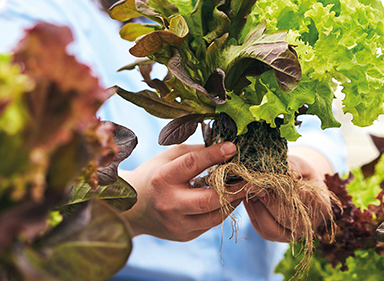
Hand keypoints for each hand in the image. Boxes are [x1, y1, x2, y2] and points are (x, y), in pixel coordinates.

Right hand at [120, 142, 244, 241]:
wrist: (133, 210)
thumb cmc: (154, 177)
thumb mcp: (168, 159)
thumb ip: (193, 154)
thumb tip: (223, 148)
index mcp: (163, 178)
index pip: (192, 165)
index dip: (214, 155)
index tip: (233, 147)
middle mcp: (169, 203)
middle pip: (208, 200)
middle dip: (234, 189)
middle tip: (250, 178)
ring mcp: (176, 223)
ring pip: (214, 216)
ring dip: (233, 201)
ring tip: (243, 189)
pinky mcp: (184, 235)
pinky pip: (210, 223)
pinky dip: (222, 210)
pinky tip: (228, 200)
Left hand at [243, 146, 332, 241]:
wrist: (300, 184)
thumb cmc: (301, 171)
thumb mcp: (300, 164)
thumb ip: (292, 167)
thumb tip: (280, 172)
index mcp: (321, 207)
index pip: (302, 203)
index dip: (283, 193)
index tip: (268, 180)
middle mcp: (309, 226)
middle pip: (285, 219)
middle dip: (266, 202)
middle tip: (251, 185)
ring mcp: (293, 235)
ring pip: (271, 229)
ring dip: (256, 209)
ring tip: (247, 190)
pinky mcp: (277, 236)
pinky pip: (262, 230)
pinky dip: (252, 213)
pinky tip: (247, 197)